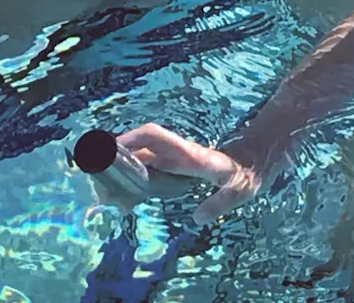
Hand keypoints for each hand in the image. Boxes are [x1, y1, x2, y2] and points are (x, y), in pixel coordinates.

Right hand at [117, 123, 263, 223]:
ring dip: (119, 168)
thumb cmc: (247, 174)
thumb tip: (198, 217)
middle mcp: (176, 152)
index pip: (154, 135)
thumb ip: (220, 203)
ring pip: (138, 156)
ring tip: (105, 192)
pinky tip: (124, 195)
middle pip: (138, 146)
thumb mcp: (238, 190)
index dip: (131, 138)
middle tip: (98, 180)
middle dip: (115, 156)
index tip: (111, 149)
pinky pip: (145, 166)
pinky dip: (130, 177)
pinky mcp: (173, 167)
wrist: (255, 160)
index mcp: (188, 153)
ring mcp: (173, 158)